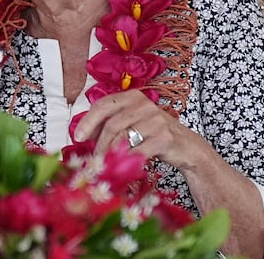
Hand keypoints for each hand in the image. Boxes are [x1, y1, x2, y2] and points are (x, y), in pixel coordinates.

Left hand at [73, 89, 207, 168]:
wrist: (186, 146)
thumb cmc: (154, 134)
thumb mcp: (133, 122)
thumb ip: (111, 124)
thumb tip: (84, 134)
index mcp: (133, 97)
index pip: (103, 105)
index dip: (88, 121)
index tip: (78, 137)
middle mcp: (144, 104)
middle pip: (111, 124)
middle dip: (99, 144)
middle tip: (94, 159)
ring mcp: (156, 120)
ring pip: (123, 138)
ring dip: (110, 155)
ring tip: (106, 164)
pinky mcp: (164, 137)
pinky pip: (138, 151)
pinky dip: (127, 161)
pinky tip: (124, 167)